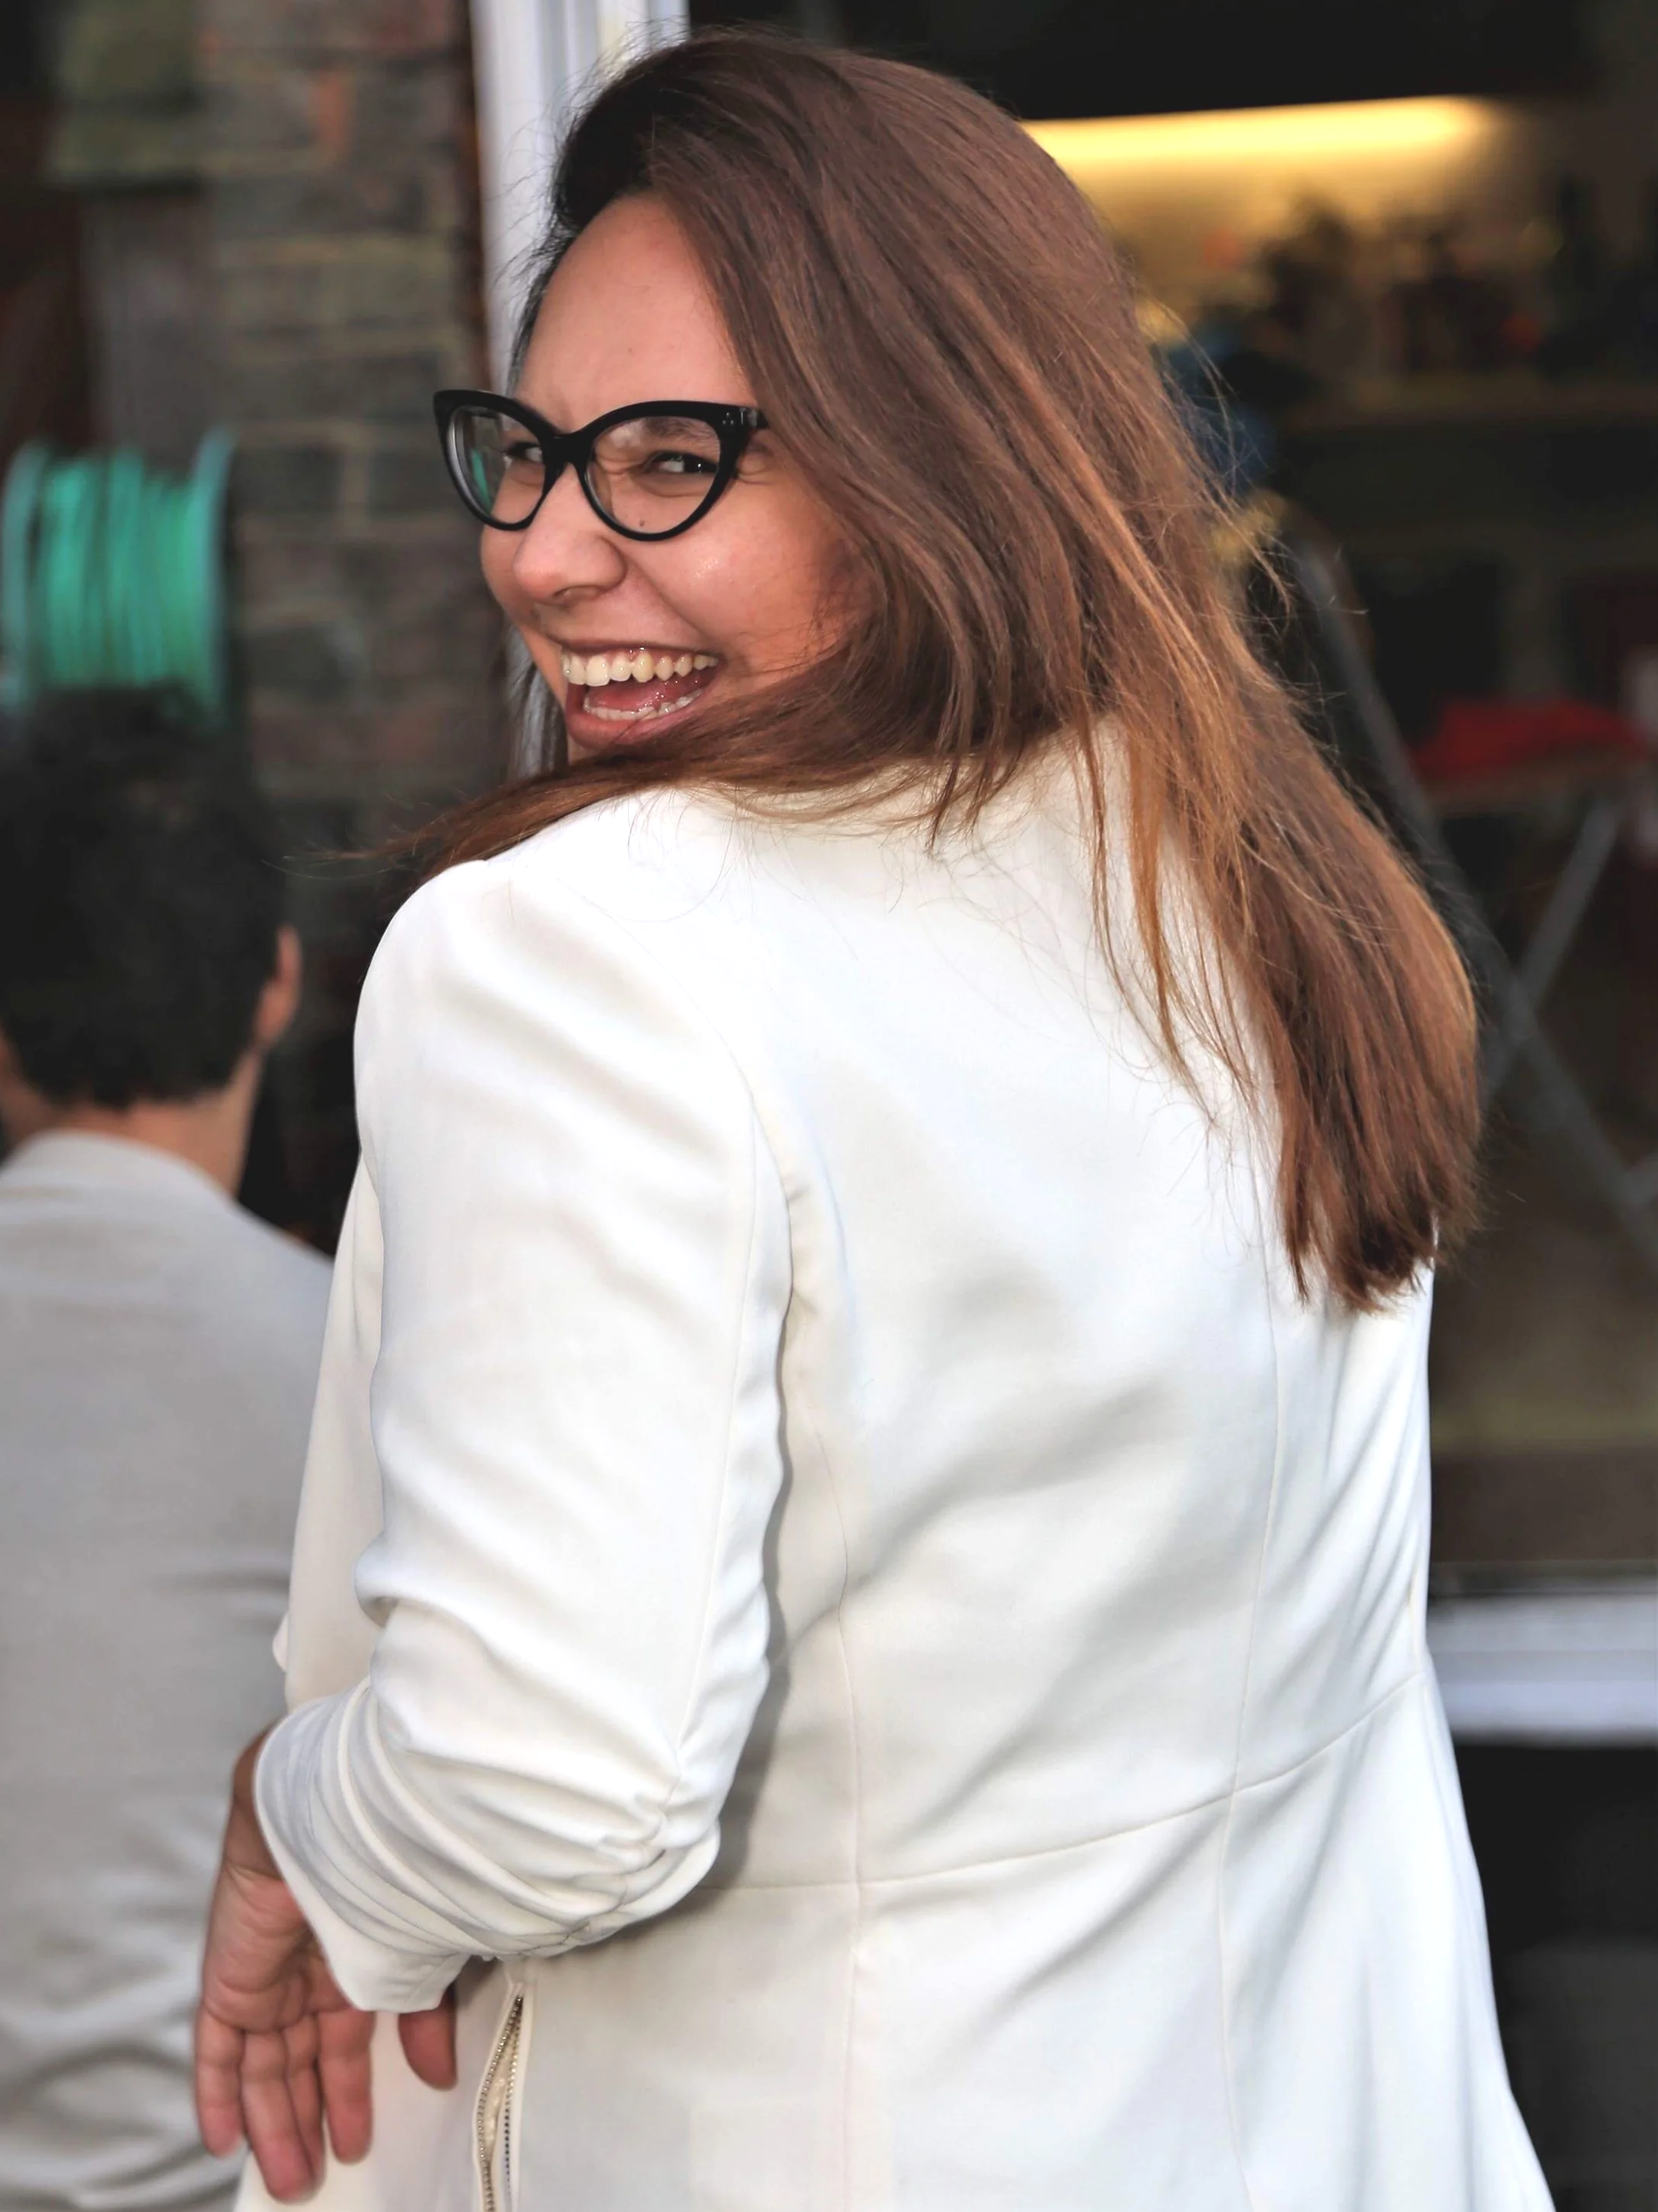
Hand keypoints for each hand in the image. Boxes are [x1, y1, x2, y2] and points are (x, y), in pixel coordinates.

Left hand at [195, 1728, 457, 2200]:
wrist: (329, 1820)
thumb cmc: (389, 1868)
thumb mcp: (421, 1954)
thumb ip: (425, 2015)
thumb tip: (437, 2073)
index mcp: (356, 1960)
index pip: (347, 2042)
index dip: (350, 2093)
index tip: (356, 2140)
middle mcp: (308, 1973)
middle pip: (302, 2063)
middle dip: (308, 2120)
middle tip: (312, 2176)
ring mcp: (266, 1979)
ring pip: (263, 2068)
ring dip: (273, 2124)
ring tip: (288, 2177)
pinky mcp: (229, 1983)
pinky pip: (215, 2052)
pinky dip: (217, 2095)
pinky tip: (221, 2139)